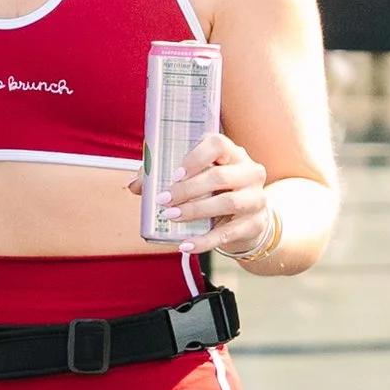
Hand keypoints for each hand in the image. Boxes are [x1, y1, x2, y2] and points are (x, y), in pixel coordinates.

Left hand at [132, 130, 274, 256]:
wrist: (247, 220)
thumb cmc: (215, 192)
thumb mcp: (196, 179)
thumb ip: (164, 176)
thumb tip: (134, 185)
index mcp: (233, 153)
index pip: (218, 144)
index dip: (195, 157)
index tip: (174, 173)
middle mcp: (250, 172)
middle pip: (220, 176)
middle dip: (187, 189)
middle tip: (163, 200)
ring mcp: (256, 198)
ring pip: (227, 203)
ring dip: (195, 210)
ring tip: (171, 217)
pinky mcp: (255, 224)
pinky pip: (228, 234)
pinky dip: (204, 241)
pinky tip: (186, 245)